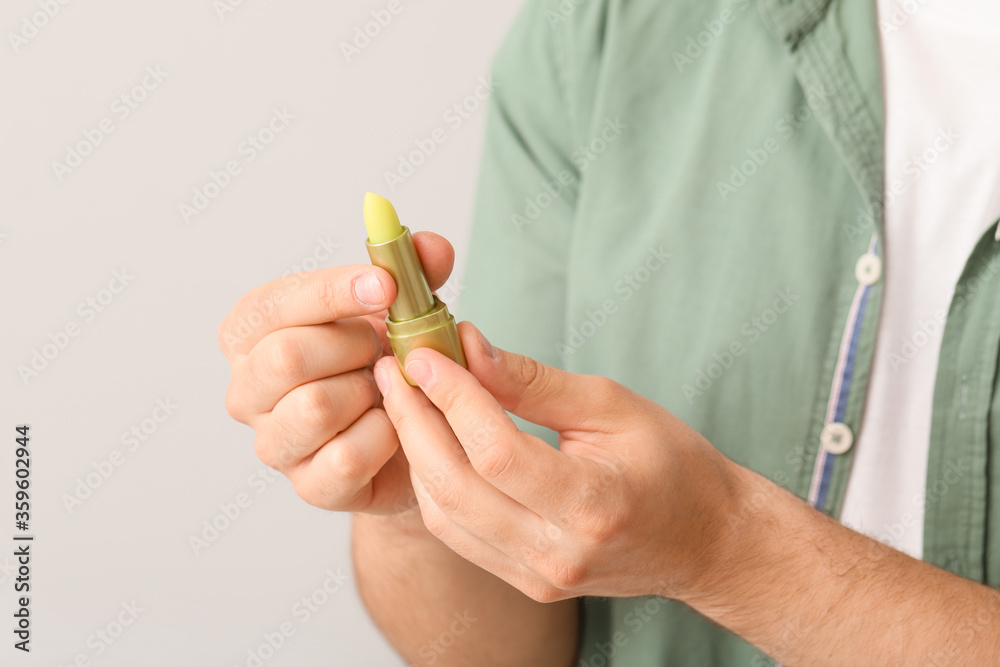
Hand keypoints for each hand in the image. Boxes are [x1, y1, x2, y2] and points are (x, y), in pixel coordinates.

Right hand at [218, 232, 454, 514]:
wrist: (413, 436)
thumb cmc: (386, 361)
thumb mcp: (401, 307)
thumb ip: (415, 273)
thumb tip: (430, 247)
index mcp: (252, 332)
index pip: (275, 304)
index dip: (333, 291)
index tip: (385, 286)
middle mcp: (248, 388)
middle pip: (286, 356)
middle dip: (354, 346)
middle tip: (385, 347)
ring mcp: (273, 442)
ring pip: (314, 408)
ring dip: (370, 392)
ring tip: (388, 387)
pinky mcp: (309, 486)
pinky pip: (346, 456)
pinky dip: (385, 436)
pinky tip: (394, 425)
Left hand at [374, 323, 742, 601]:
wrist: (704, 541)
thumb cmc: (674, 467)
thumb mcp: (613, 407)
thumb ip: (535, 383)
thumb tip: (469, 350)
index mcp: (592, 505)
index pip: (496, 451)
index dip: (452, 397)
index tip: (422, 355)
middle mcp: (558, 552)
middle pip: (455, 486)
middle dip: (414, 420)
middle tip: (393, 371)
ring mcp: (537, 576)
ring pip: (445, 514)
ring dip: (416, 452)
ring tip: (405, 400)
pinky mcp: (524, 581)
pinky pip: (457, 534)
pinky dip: (434, 485)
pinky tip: (429, 443)